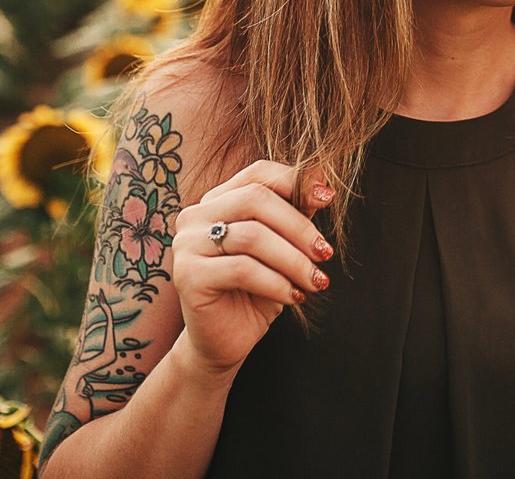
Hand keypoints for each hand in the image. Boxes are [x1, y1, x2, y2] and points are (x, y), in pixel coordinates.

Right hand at [171, 159, 334, 374]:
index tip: (328, 198)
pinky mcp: (187, 275)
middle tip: (325, 252)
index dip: (295, 180)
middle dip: (298, 226)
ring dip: (293, 260)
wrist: (226, 340)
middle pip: (256, 200)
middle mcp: (195, 216)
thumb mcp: (283, 245)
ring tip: (315, 280)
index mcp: (217, 200)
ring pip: (252, 236)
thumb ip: (296, 211)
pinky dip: (277, 282)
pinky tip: (295, 297)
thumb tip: (323, 176)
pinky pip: (242, 269)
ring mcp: (186, 244)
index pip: (257, 174)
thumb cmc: (257, 289)